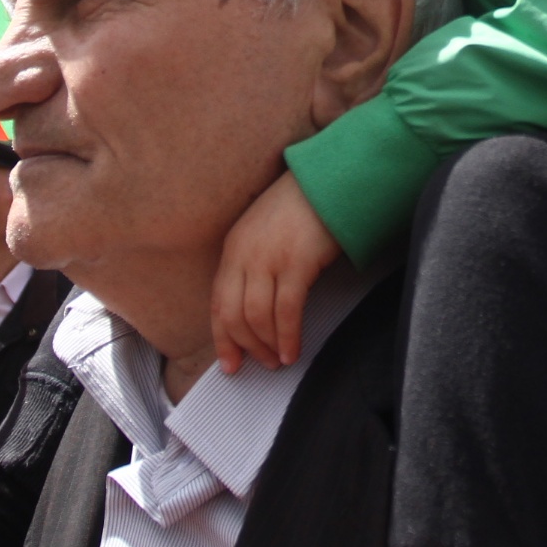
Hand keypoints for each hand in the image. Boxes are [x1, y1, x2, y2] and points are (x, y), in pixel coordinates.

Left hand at [212, 170, 341, 372]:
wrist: (328, 181)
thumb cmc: (300, 209)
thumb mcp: (262, 233)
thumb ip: (253, 264)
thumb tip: (254, 310)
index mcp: (233, 248)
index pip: (218, 303)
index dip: (223, 338)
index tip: (230, 364)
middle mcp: (245, 254)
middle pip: (234, 314)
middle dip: (246, 347)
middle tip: (260, 365)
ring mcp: (269, 258)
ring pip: (257, 317)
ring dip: (267, 346)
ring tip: (280, 361)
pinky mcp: (297, 263)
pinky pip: (286, 311)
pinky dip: (287, 337)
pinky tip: (293, 351)